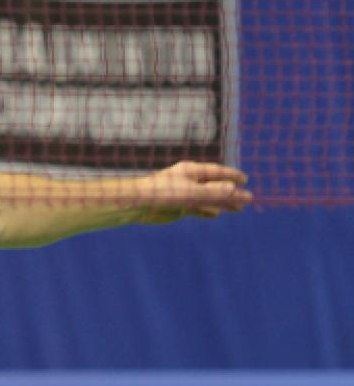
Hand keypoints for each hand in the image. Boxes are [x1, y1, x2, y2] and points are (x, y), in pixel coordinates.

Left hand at [134, 161, 252, 224]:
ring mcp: (183, 194)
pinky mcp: (177, 207)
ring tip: (238, 209)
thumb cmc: (162, 193)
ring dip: (222, 204)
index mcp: (192, 171)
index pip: (217, 172)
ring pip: (208, 199)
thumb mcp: (192, 193)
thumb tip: (236, 190)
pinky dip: (206, 211)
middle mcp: (189, 181)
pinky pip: (196, 209)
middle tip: (248, 199)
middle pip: (215, 187)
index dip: (232, 176)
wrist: (137, 204)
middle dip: (231, 193)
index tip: (245, 180)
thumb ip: (214, 193)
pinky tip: (216, 214)